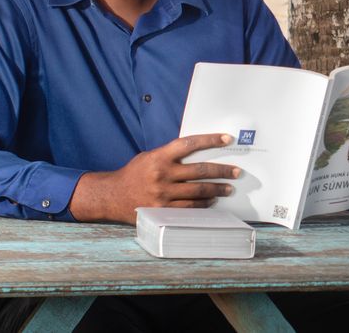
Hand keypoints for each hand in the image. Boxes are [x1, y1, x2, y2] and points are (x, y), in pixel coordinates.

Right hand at [69, 133, 239, 223]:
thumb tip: (199, 150)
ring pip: (198, 191)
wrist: (112, 196)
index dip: (210, 140)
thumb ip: (170, 155)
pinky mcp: (162, 210)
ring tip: (229, 188)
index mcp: (159, 157)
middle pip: (200, 171)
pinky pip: (190, 208)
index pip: (190, 144)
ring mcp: (163, 194)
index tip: (228, 139)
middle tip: (236, 171)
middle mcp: (162, 174)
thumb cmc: (134, 174)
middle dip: (222, 171)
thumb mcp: (149, 157)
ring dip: (217, 189)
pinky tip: (212, 201)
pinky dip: (204, 204)